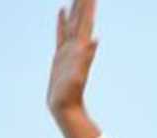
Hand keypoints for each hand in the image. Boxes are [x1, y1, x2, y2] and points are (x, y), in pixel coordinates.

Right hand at [47, 0, 100, 137]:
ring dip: (75, 8)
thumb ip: (86, 58)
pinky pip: (61, 32)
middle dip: (84, 2)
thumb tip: (95, 40)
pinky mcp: (60, 54)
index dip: (88, 6)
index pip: (85, 21)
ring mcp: (68, 49)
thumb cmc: (70, 95)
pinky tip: (62, 10)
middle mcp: (76, 45)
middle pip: (81, 18)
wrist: (65, 108)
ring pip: (72, 22)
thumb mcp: (78, 75)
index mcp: (80, 47)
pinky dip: (62, 20)